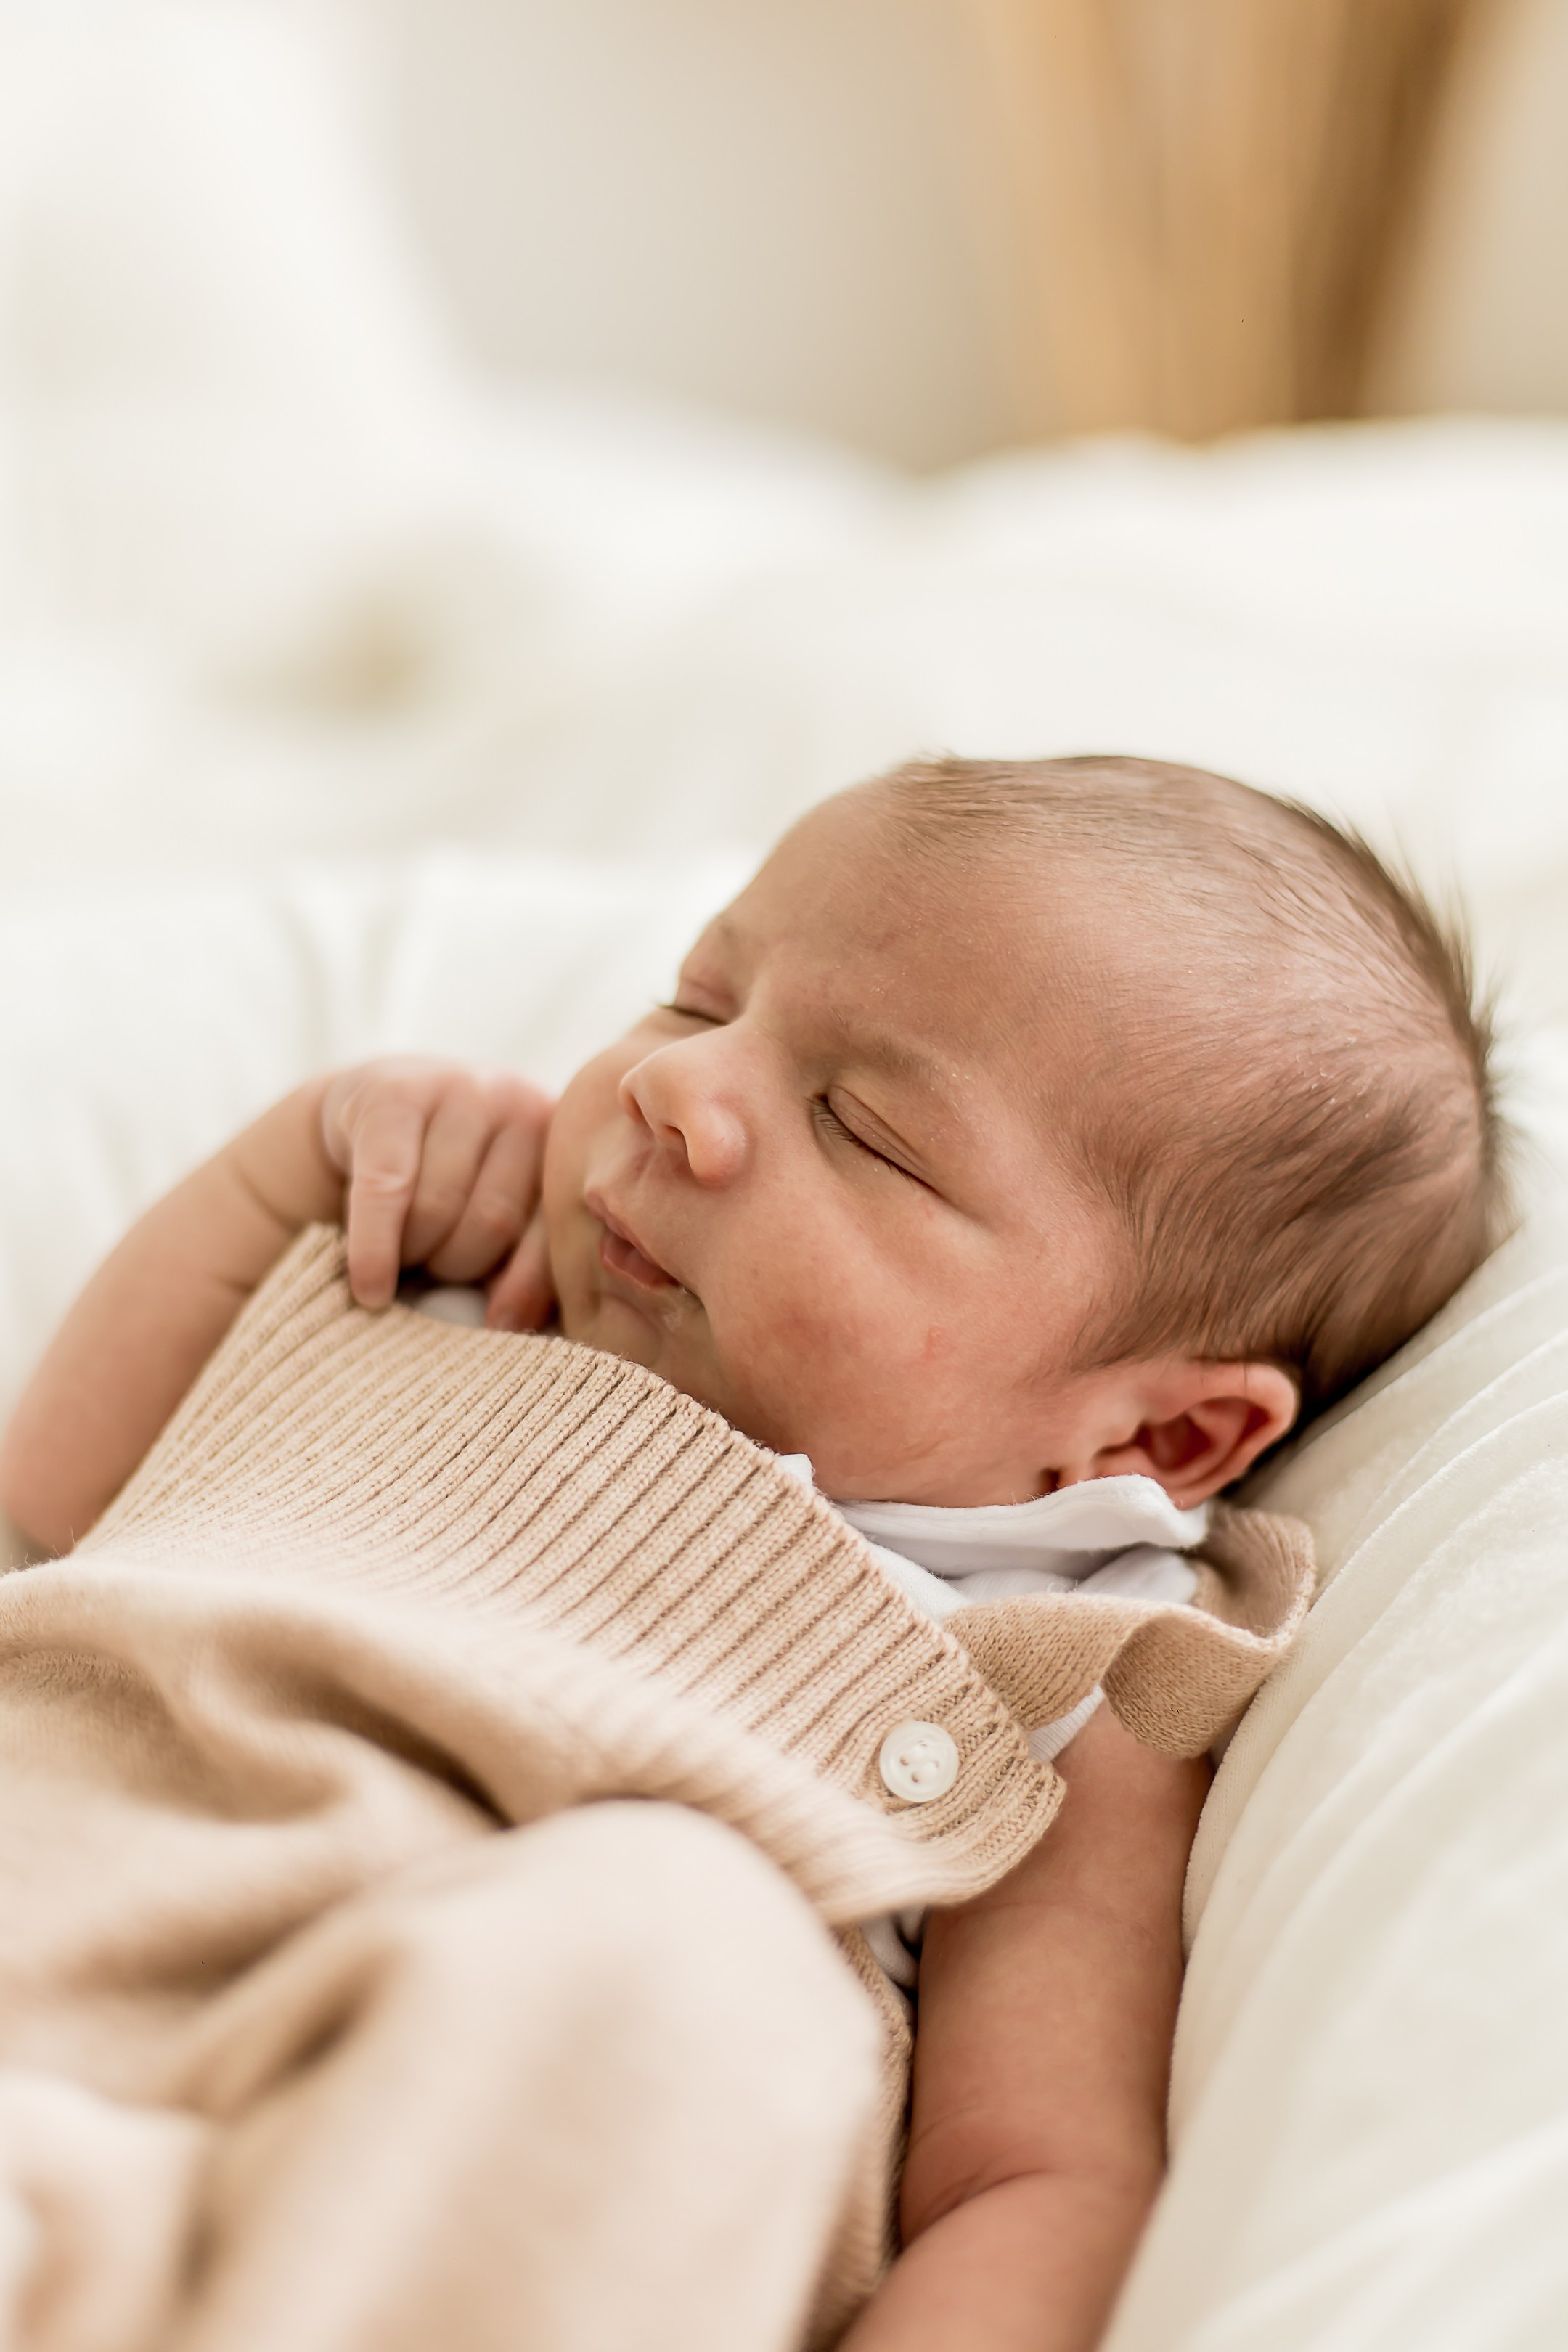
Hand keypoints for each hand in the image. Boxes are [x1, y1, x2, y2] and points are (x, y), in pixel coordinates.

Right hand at [320, 1059, 554, 1327]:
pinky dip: (374, 1248)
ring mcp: (457, 1088)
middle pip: (493, 1218)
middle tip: (430, 1267)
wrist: (369, 1106)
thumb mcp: (494, 1213)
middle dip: (456, 1264)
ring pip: (438, 1206)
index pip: (548, 1226)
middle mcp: (517, 1099)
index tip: (497, 1324)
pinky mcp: (391, 1095)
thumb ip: (520, 1264)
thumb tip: (511, 1323)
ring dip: (412, 1253)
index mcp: (555, 1135)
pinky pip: (384, 1189)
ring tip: (401, 1253)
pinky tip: (369, 1288)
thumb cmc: (446, 1178)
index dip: (523, 1283)